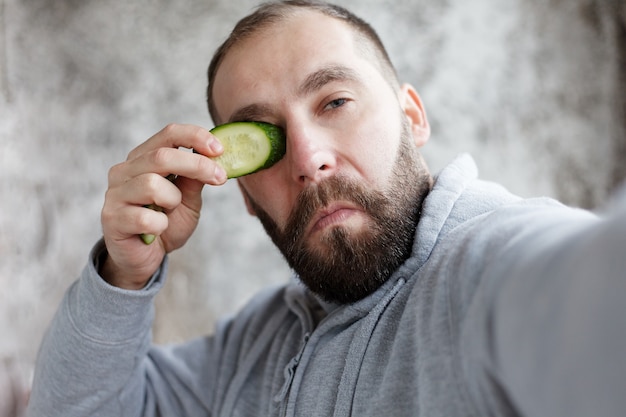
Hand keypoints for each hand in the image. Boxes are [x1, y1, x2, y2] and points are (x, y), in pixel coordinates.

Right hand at [100, 124, 226, 288]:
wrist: (146, 258)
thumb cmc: (166, 223)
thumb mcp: (188, 199)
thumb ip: (195, 178)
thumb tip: (216, 156)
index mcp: (143, 159)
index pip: (168, 134)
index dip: (195, 137)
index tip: (220, 149)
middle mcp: (125, 171)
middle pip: (162, 156)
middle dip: (197, 165)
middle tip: (219, 177)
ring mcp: (115, 194)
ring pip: (152, 185)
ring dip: (173, 200)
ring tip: (170, 212)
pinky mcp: (112, 219)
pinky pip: (145, 217)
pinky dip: (160, 225)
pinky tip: (156, 231)